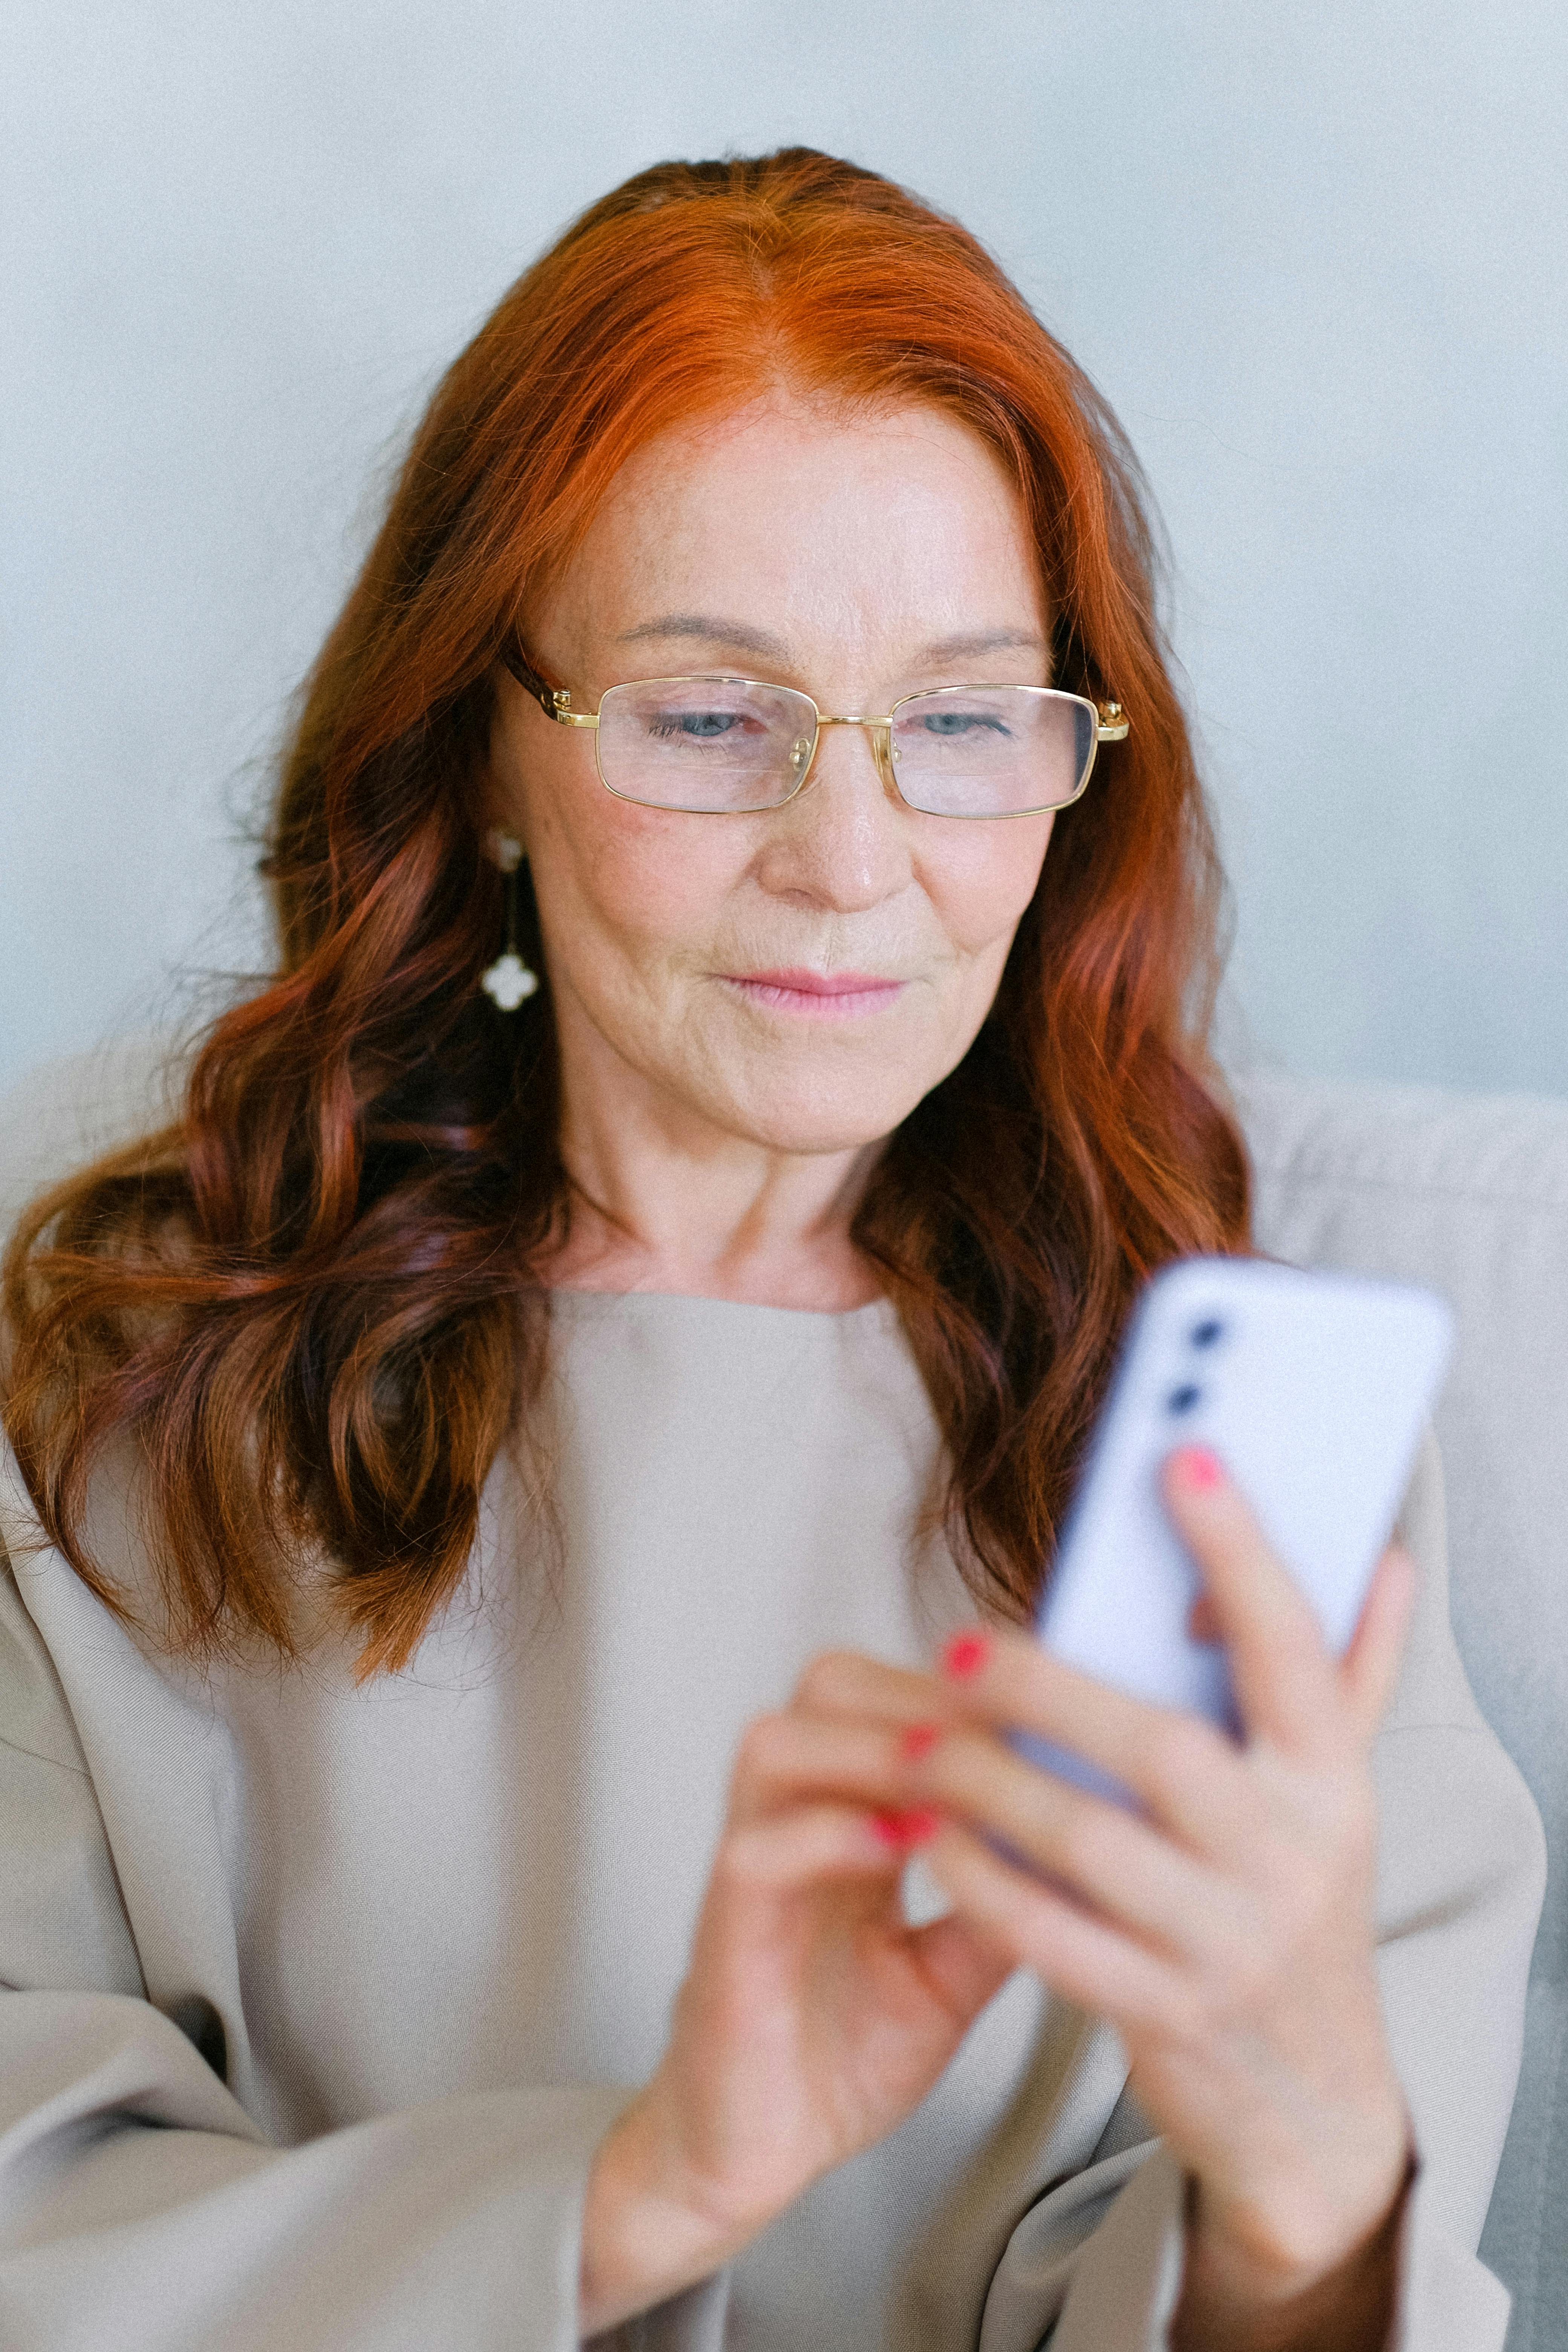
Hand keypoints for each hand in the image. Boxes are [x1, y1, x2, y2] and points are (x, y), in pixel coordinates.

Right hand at [577, 1667, 1013, 2333]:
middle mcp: (791, 1821)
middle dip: (915, 1693)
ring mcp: (750, 1868)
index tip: (1035, 1711)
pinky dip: (829, 1835)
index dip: (957, 1690)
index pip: (886, 1698)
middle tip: (993, 1732)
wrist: (758, 2155)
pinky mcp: (726, 1931)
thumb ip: (996, 1907)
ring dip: (871, 1750)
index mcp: (844, 1819)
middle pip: (827, 1688)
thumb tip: (1080, 1857)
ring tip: (947, 1778)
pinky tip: (896, 1848)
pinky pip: (758, 1850)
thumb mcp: (949, 1973)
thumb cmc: (837, 2058)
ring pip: (777, 1745)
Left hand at [888, 1446, 1416, 2350]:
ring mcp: (1226, 1941)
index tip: (1182, 1459)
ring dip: (990, 1782)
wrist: (1312, 2102)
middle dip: (1052, 1690)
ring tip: (916, 1740)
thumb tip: (1382, 1558)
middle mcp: (1290, 1856)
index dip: (1239, 1551)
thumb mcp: (1337, 1794)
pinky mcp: (1161, 2012)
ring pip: (1089, 1844)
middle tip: (961, 1645)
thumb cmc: (1302, 1907)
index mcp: (1331, 1782)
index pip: (1291, 1647)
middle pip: (1163, 1751)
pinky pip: (1052, 1938)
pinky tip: (930, 1833)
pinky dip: (983, 1881)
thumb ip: (1349, 1675)